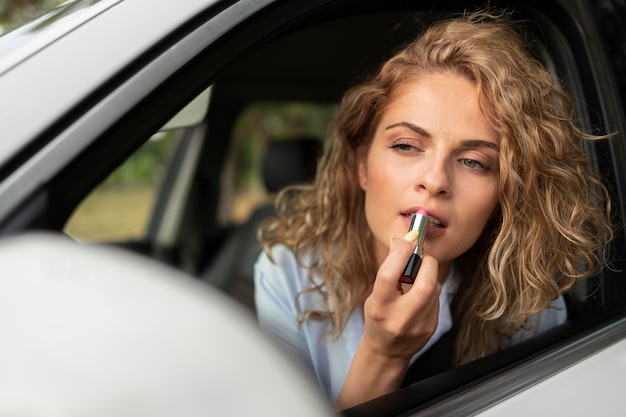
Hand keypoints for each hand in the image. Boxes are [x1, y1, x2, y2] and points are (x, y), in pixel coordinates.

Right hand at [336, 233, 440, 408]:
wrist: (387, 352)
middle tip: (421, 256)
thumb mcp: (375, 296)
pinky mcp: (432, 327)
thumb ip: (389, 272)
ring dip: (428, 275)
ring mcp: (419, 325)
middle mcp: (400, 318)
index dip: (400, 253)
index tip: (408, 238)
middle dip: (426, 262)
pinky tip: (420, 294)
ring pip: (434, 288)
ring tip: (416, 277)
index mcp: (380, 308)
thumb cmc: (378, 318)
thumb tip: (402, 241)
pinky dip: (430, 289)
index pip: (389, 276)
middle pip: (424, 283)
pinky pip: (436, 298)